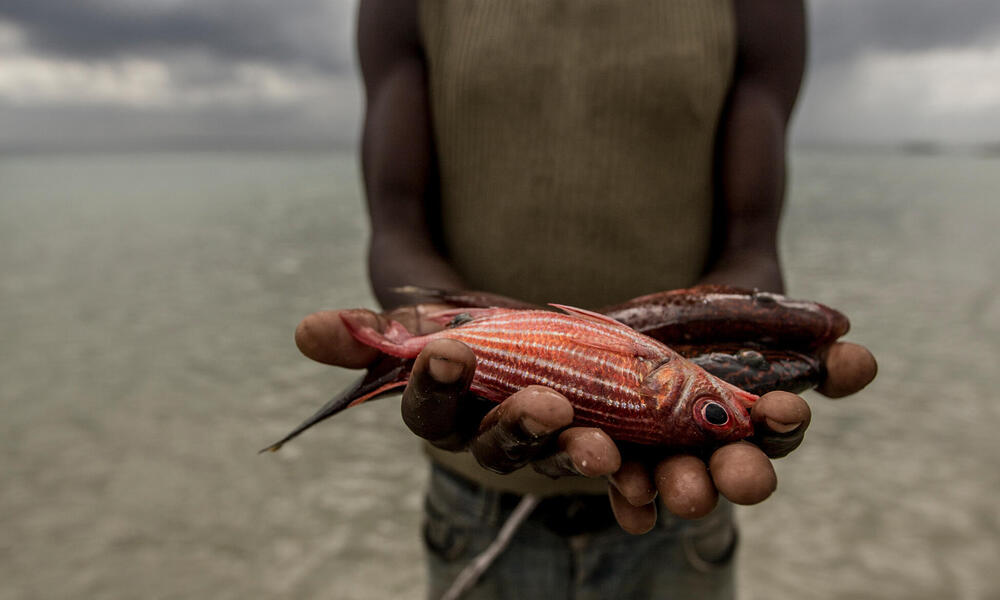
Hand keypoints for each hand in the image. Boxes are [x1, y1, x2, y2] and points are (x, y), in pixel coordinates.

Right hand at [294, 306, 621, 476]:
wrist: (536, 347)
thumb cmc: (473, 339)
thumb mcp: (433, 324)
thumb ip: (374, 334)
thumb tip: (302, 331)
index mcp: (448, 413)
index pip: (430, 408)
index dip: (436, 385)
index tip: (447, 350)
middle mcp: (493, 442)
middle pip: (498, 446)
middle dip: (518, 424)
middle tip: (546, 401)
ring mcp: (549, 452)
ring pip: (557, 462)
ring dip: (578, 455)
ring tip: (602, 446)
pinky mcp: (603, 454)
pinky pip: (617, 483)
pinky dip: (633, 489)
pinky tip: (647, 494)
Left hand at [607, 341, 876, 532]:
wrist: (652, 312)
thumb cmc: (727, 322)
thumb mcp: (767, 320)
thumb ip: (811, 345)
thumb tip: (858, 360)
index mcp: (755, 424)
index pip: (776, 431)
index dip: (782, 422)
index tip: (784, 409)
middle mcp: (711, 450)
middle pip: (728, 473)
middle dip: (736, 475)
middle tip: (739, 475)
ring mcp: (660, 451)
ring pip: (672, 480)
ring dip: (675, 487)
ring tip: (673, 486)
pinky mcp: (613, 442)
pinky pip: (618, 476)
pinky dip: (625, 493)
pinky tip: (630, 498)